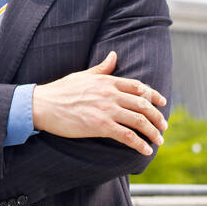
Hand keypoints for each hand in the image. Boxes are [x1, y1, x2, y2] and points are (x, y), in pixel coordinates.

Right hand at [31, 51, 166, 154]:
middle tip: (163, 126)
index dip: (154, 95)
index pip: (139, 87)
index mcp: (107, 81)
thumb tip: (114, 55)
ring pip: (139, 121)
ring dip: (153, 132)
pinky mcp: (100, 125)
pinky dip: (139, 144)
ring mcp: (106, 110)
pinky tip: (145, 150)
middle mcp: (111, 94)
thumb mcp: (83, 75)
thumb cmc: (60, 90)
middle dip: (157, 117)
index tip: (162, 103)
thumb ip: (102, 68)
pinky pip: (127, 136)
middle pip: (143, 105)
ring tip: (158, 140)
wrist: (43, 105)